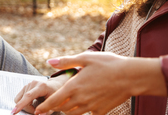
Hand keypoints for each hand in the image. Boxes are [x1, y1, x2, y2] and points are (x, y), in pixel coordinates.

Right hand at [12, 74, 69, 113]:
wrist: (55, 85)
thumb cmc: (55, 93)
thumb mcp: (55, 102)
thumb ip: (46, 109)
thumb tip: (38, 114)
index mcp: (41, 86)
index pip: (29, 96)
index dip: (21, 104)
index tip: (14, 112)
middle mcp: (33, 83)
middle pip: (23, 100)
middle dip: (28, 109)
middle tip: (36, 112)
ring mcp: (28, 84)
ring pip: (19, 99)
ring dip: (25, 106)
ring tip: (34, 106)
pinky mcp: (26, 86)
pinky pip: (19, 97)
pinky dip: (24, 103)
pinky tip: (31, 102)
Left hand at [34, 52, 166, 114]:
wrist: (130, 76)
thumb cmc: (108, 64)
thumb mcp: (86, 58)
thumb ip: (66, 62)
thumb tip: (49, 62)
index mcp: (74, 86)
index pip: (53, 101)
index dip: (44, 107)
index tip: (37, 111)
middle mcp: (80, 100)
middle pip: (62, 109)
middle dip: (56, 107)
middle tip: (53, 104)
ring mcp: (91, 107)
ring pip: (74, 114)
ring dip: (68, 110)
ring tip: (67, 104)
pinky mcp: (101, 111)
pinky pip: (89, 114)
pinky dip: (85, 111)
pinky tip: (87, 103)